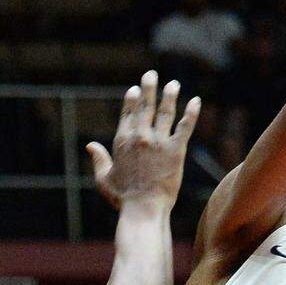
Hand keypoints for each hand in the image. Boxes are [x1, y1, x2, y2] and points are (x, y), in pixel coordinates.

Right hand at [86, 70, 200, 209]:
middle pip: (145, 107)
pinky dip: (191, 113)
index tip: (134, 89)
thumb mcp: (103, 179)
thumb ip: (98, 160)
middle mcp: (139, 137)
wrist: (143, 209)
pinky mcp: (176, 150)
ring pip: (165, 112)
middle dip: (148, 89)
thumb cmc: (123, 198)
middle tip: (151, 74)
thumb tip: (89, 146)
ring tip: (173, 84)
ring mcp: (158, 142)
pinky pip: (185, 127)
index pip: (127, 114)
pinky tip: (196, 101)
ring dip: (169, 96)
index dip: (131, 100)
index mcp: (122, 142)